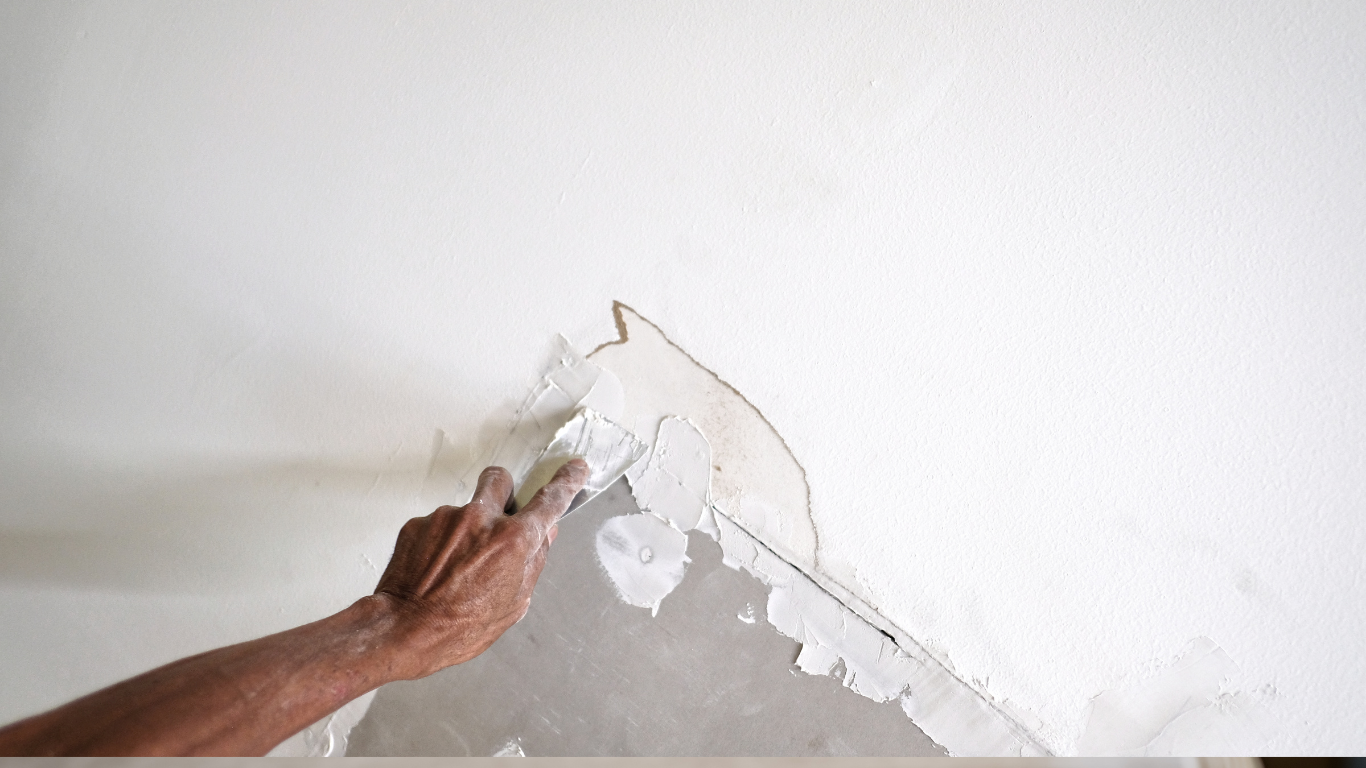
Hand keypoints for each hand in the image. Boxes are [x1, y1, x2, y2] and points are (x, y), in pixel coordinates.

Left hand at [370, 459, 588, 678]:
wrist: (402, 630)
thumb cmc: (457, 627)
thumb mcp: (513, 604)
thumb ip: (533, 562)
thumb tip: (544, 536)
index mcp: (513, 541)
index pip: (550, 500)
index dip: (567, 482)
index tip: (575, 470)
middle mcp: (481, 519)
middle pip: (500, 480)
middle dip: (504, 493)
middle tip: (498, 520)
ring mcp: (446, 517)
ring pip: (466, 510)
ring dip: (467, 530)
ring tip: (456, 570)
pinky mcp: (419, 523)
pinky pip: (438, 525)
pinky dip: (440, 544)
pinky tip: (435, 570)